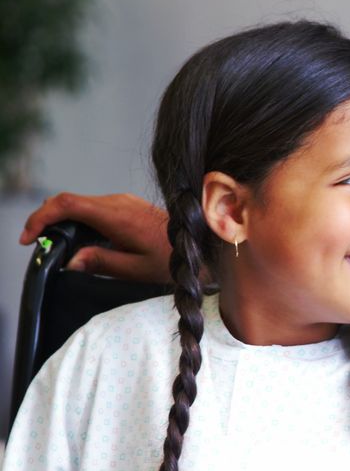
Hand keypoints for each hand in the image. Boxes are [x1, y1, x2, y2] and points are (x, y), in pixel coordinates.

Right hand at [20, 192, 171, 282]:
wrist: (200, 244)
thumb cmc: (173, 259)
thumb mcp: (137, 269)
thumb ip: (101, 263)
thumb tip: (69, 261)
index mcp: (117, 216)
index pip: (67, 204)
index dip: (41, 217)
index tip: (28, 238)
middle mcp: (119, 202)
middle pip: (69, 201)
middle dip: (47, 221)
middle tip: (39, 246)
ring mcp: (124, 201)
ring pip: (81, 204)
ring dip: (63, 221)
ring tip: (57, 246)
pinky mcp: (128, 205)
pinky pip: (94, 207)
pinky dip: (79, 220)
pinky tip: (80, 240)